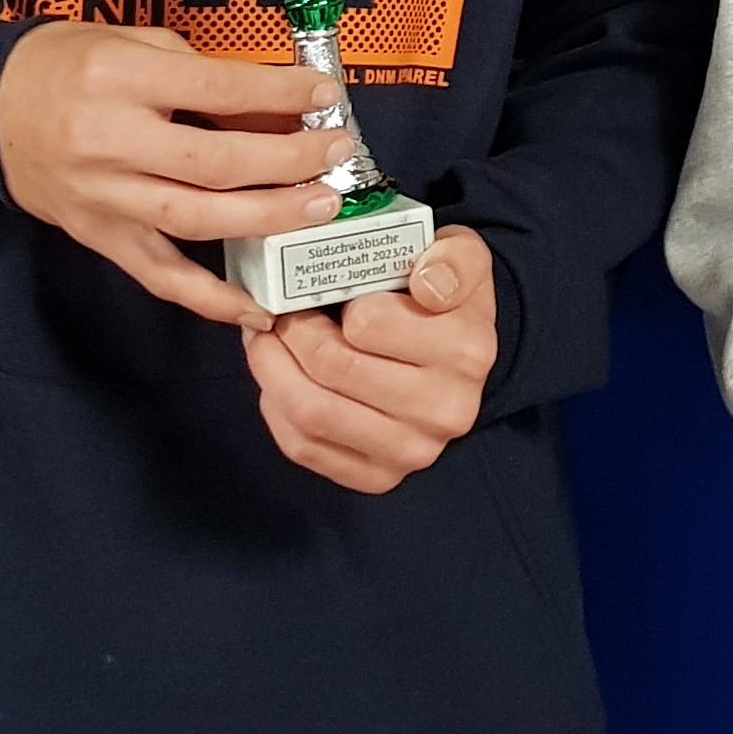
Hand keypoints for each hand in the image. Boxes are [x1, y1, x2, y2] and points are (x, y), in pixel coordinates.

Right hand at [0, 20, 349, 325]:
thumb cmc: (65, 65)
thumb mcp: (133, 43)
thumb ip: (200, 74)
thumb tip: (275, 107)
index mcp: (120, 79)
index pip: (216, 90)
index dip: (279, 96)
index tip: (324, 96)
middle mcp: (109, 143)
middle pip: (214, 164)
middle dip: (287, 163)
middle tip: (337, 155)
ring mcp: (103, 199)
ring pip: (196, 221)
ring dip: (268, 219)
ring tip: (320, 208)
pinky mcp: (99, 238)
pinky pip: (160, 277)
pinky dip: (210, 299)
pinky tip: (258, 308)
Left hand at [245, 227, 500, 491]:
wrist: (460, 359)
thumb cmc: (446, 302)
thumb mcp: (463, 258)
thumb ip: (453, 257)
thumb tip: (427, 284)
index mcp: (465, 351)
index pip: (368, 323)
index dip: (330, 296)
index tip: (320, 285)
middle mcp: (444, 409)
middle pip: (332, 368)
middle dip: (290, 333)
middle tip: (279, 312)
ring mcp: (411, 450)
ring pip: (312, 412)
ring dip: (272, 371)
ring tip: (267, 341)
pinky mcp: (378, 476)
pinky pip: (305, 447)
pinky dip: (277, 410)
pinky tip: (279, 381)